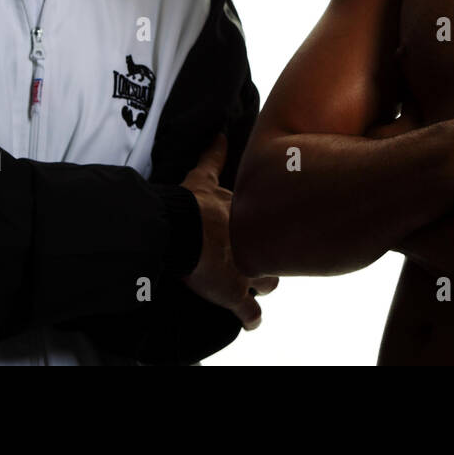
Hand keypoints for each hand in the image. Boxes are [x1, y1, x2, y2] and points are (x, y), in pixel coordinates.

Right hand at [181, 134, 279, 328]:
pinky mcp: (234, 293)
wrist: (180, 228)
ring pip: (268, 281)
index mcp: (245, 216)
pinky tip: (252, 321)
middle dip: (269, 254)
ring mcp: (246, 269)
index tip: (265, 229)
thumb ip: (213, 156)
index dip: (267, 228)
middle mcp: (253, 242)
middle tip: (260, 255)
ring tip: (254, 285)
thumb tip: (220, 132)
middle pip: (274, 251)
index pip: (268, 223)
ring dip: (262, 282)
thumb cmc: (188, 203)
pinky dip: (251, 318)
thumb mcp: (202, 175)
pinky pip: (249, 312)